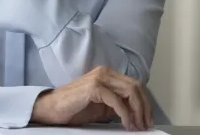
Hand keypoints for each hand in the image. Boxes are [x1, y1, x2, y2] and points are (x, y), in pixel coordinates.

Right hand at [30, 66, 153, 130]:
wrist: (53, 108)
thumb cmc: (75, 108)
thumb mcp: (102, 107)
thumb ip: (118, 105)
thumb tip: (137, 114)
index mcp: (108, 74)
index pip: (135, 85)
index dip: (145, 103)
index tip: (147, 120)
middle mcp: (105, 72)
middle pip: (136, 86)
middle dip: (145, 108)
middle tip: (145, 126)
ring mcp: (100, 78)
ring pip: (130, 91)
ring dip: (138, 111)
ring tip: (137, 126)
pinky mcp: (94, 87)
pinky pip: (117, 101)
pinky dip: (126, 114)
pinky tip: (127, 124)